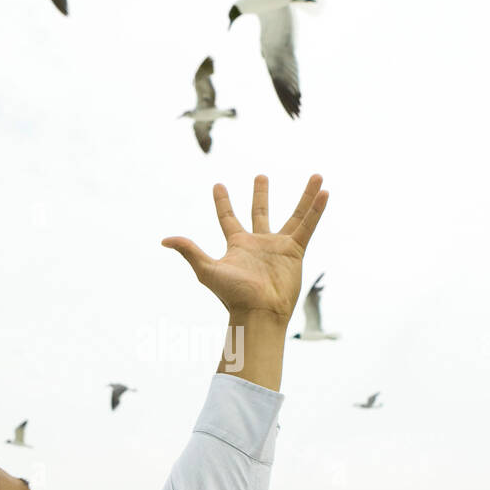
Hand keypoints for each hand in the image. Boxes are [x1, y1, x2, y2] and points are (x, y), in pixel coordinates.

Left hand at [161, 174, 328, 321]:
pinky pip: (307, 226)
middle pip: (260, 212)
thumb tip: (164, 240)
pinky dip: (316, 210)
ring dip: (305, 196)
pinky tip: (325, 192)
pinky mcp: (295, 252)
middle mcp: (259, 243)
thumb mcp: (207, 270)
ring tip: (316, 177)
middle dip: (260, 194)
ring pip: (294, 215)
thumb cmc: (233, 295)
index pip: (227, 217)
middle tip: (261, 176)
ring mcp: (279, 247)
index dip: (222, 201)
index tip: (218, 185)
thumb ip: (189, 251)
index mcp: (237, 245)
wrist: (260, 312)